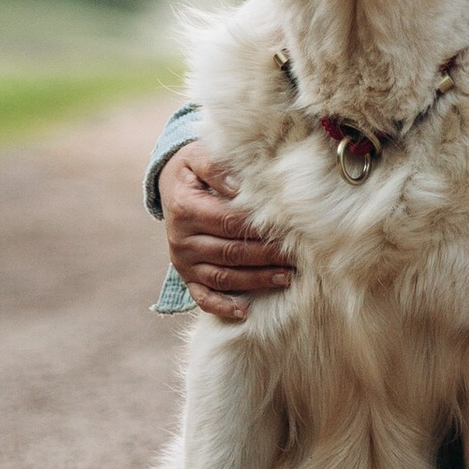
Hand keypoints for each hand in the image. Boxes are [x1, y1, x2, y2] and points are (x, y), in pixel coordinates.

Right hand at [159, 142, 293, 320]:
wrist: (171, 185)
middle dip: (266, 256)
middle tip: (297, 258)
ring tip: (286, 278)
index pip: (229, 221)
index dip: (259, 228)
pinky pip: (202, 296)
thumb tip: (239, 187)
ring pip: (222, 276)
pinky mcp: (185, 275)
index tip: (288, 231)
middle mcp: (181, 238)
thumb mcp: (199, 156)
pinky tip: (245, 311)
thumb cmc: (194, 169)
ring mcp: (182, 260)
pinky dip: (222, 306)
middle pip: (230, 251)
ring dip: (256, 280)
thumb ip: (217, 167)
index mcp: (186, 207)